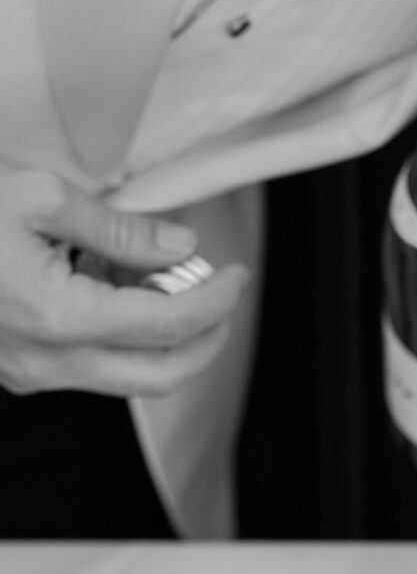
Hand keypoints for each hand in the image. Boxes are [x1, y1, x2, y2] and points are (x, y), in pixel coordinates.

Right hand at [0, 173, 251, 399]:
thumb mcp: (43, 198)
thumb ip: (120, 229)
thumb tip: (178, 247)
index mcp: (59, 317)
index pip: (170, 326)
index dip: (217, 300)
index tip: (237, 274)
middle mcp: (47, 361)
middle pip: (161, 376)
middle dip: (207, 336)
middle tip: (223, 291)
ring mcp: (30, 373)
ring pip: (126, 375)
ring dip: (162, 334)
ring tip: (158, 271)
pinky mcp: (19, 370)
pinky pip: (90, 365)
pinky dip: (122, 332)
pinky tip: (116, 282)